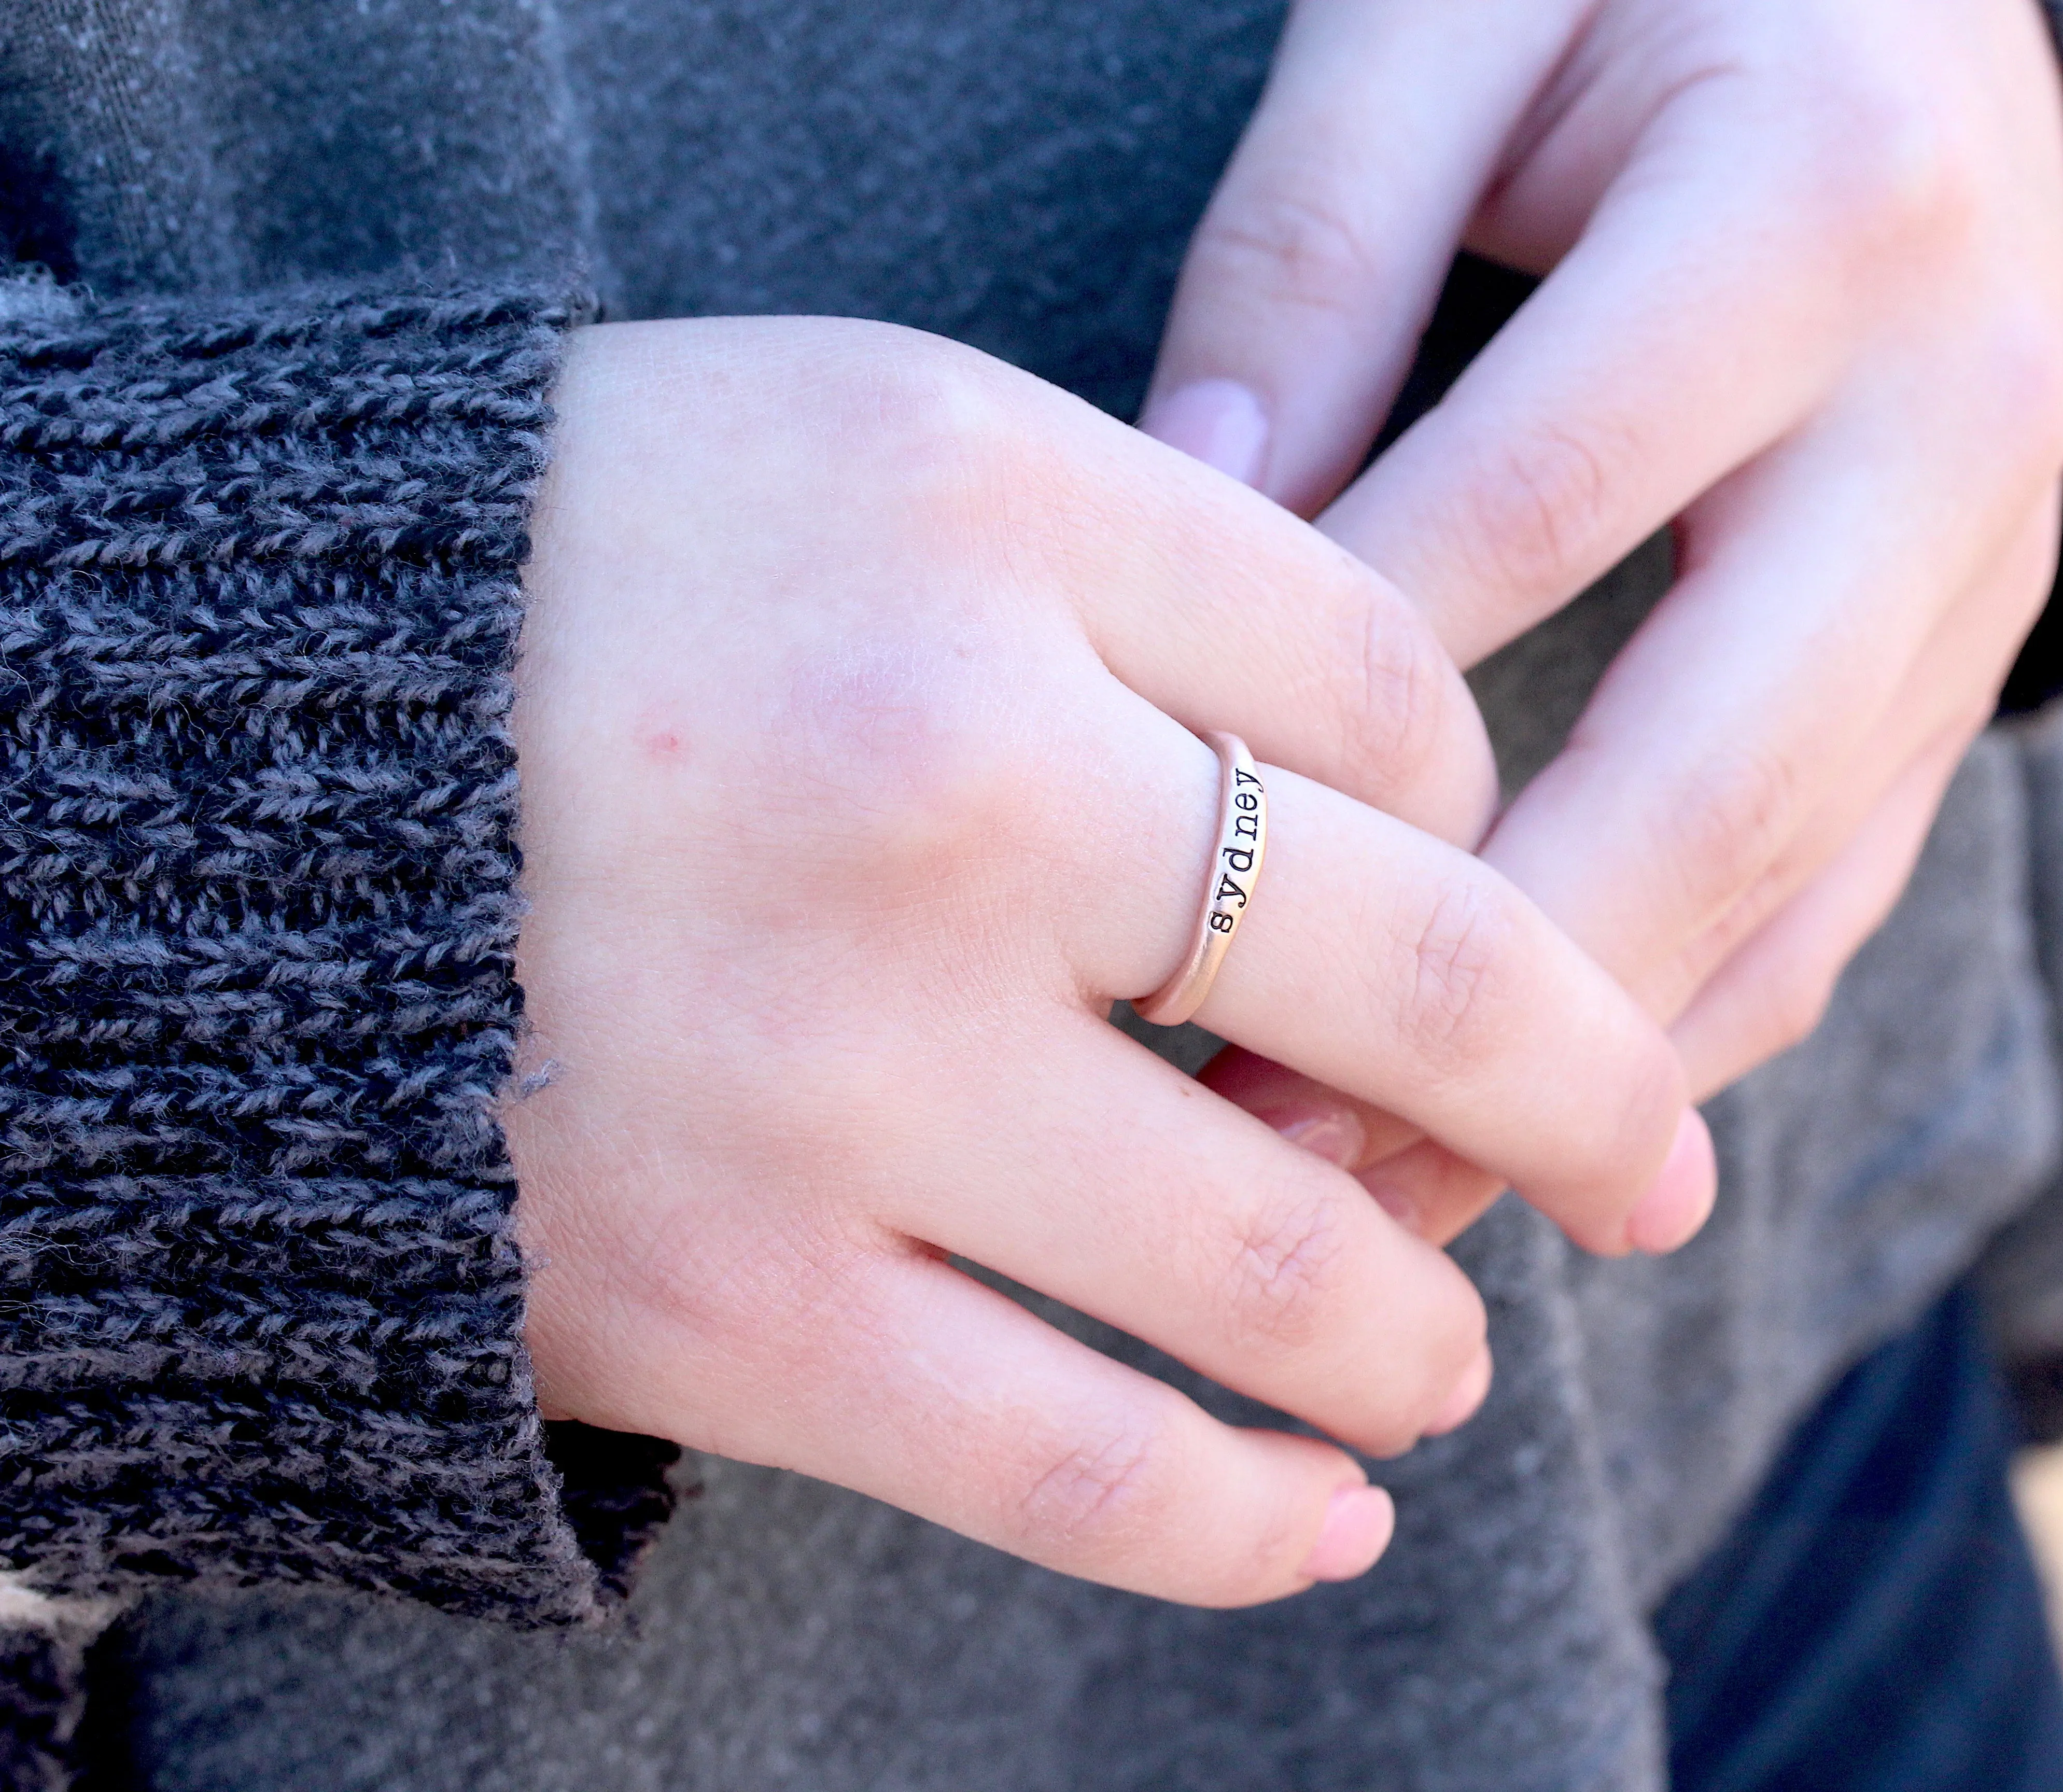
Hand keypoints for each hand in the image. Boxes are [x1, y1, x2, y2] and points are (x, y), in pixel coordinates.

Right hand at [504, 318, 1709, 1605]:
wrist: (166, 767)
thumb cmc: (573, 586)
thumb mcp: (872, 455)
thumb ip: (1157, 568)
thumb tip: (1424, 788)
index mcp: (986, 519)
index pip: (1394, 696)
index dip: (1475, 817)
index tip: (1468, 895)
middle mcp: (941, 780)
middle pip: (1422, 970)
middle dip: (1598, 1099)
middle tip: (1661, 1170)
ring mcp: (837, 1061)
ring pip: (1279, 1265)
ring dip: (1412, 1340)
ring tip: (1441, 1366)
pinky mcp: (729, 1297)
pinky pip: (1076, 1466)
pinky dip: (1237, 1521)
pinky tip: (1323, 1523)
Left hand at [1143, 0, 2062, 1235]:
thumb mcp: (1459, 10)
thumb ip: (1317, 242)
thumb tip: (1190, 506)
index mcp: (1823, 212)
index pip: (1533, 513)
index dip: (1332, 719)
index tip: (1131, 878)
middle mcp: (1954, 413)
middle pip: (1714, 762)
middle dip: (1486, 983)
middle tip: (1257, 1147)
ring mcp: (1994, 565)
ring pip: (1799, 877)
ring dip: (1583, 1070)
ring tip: (1365, 1204)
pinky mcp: (1978, 661)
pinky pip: (1843, 885)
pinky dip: (1683, 1022)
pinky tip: (1521, 1131)